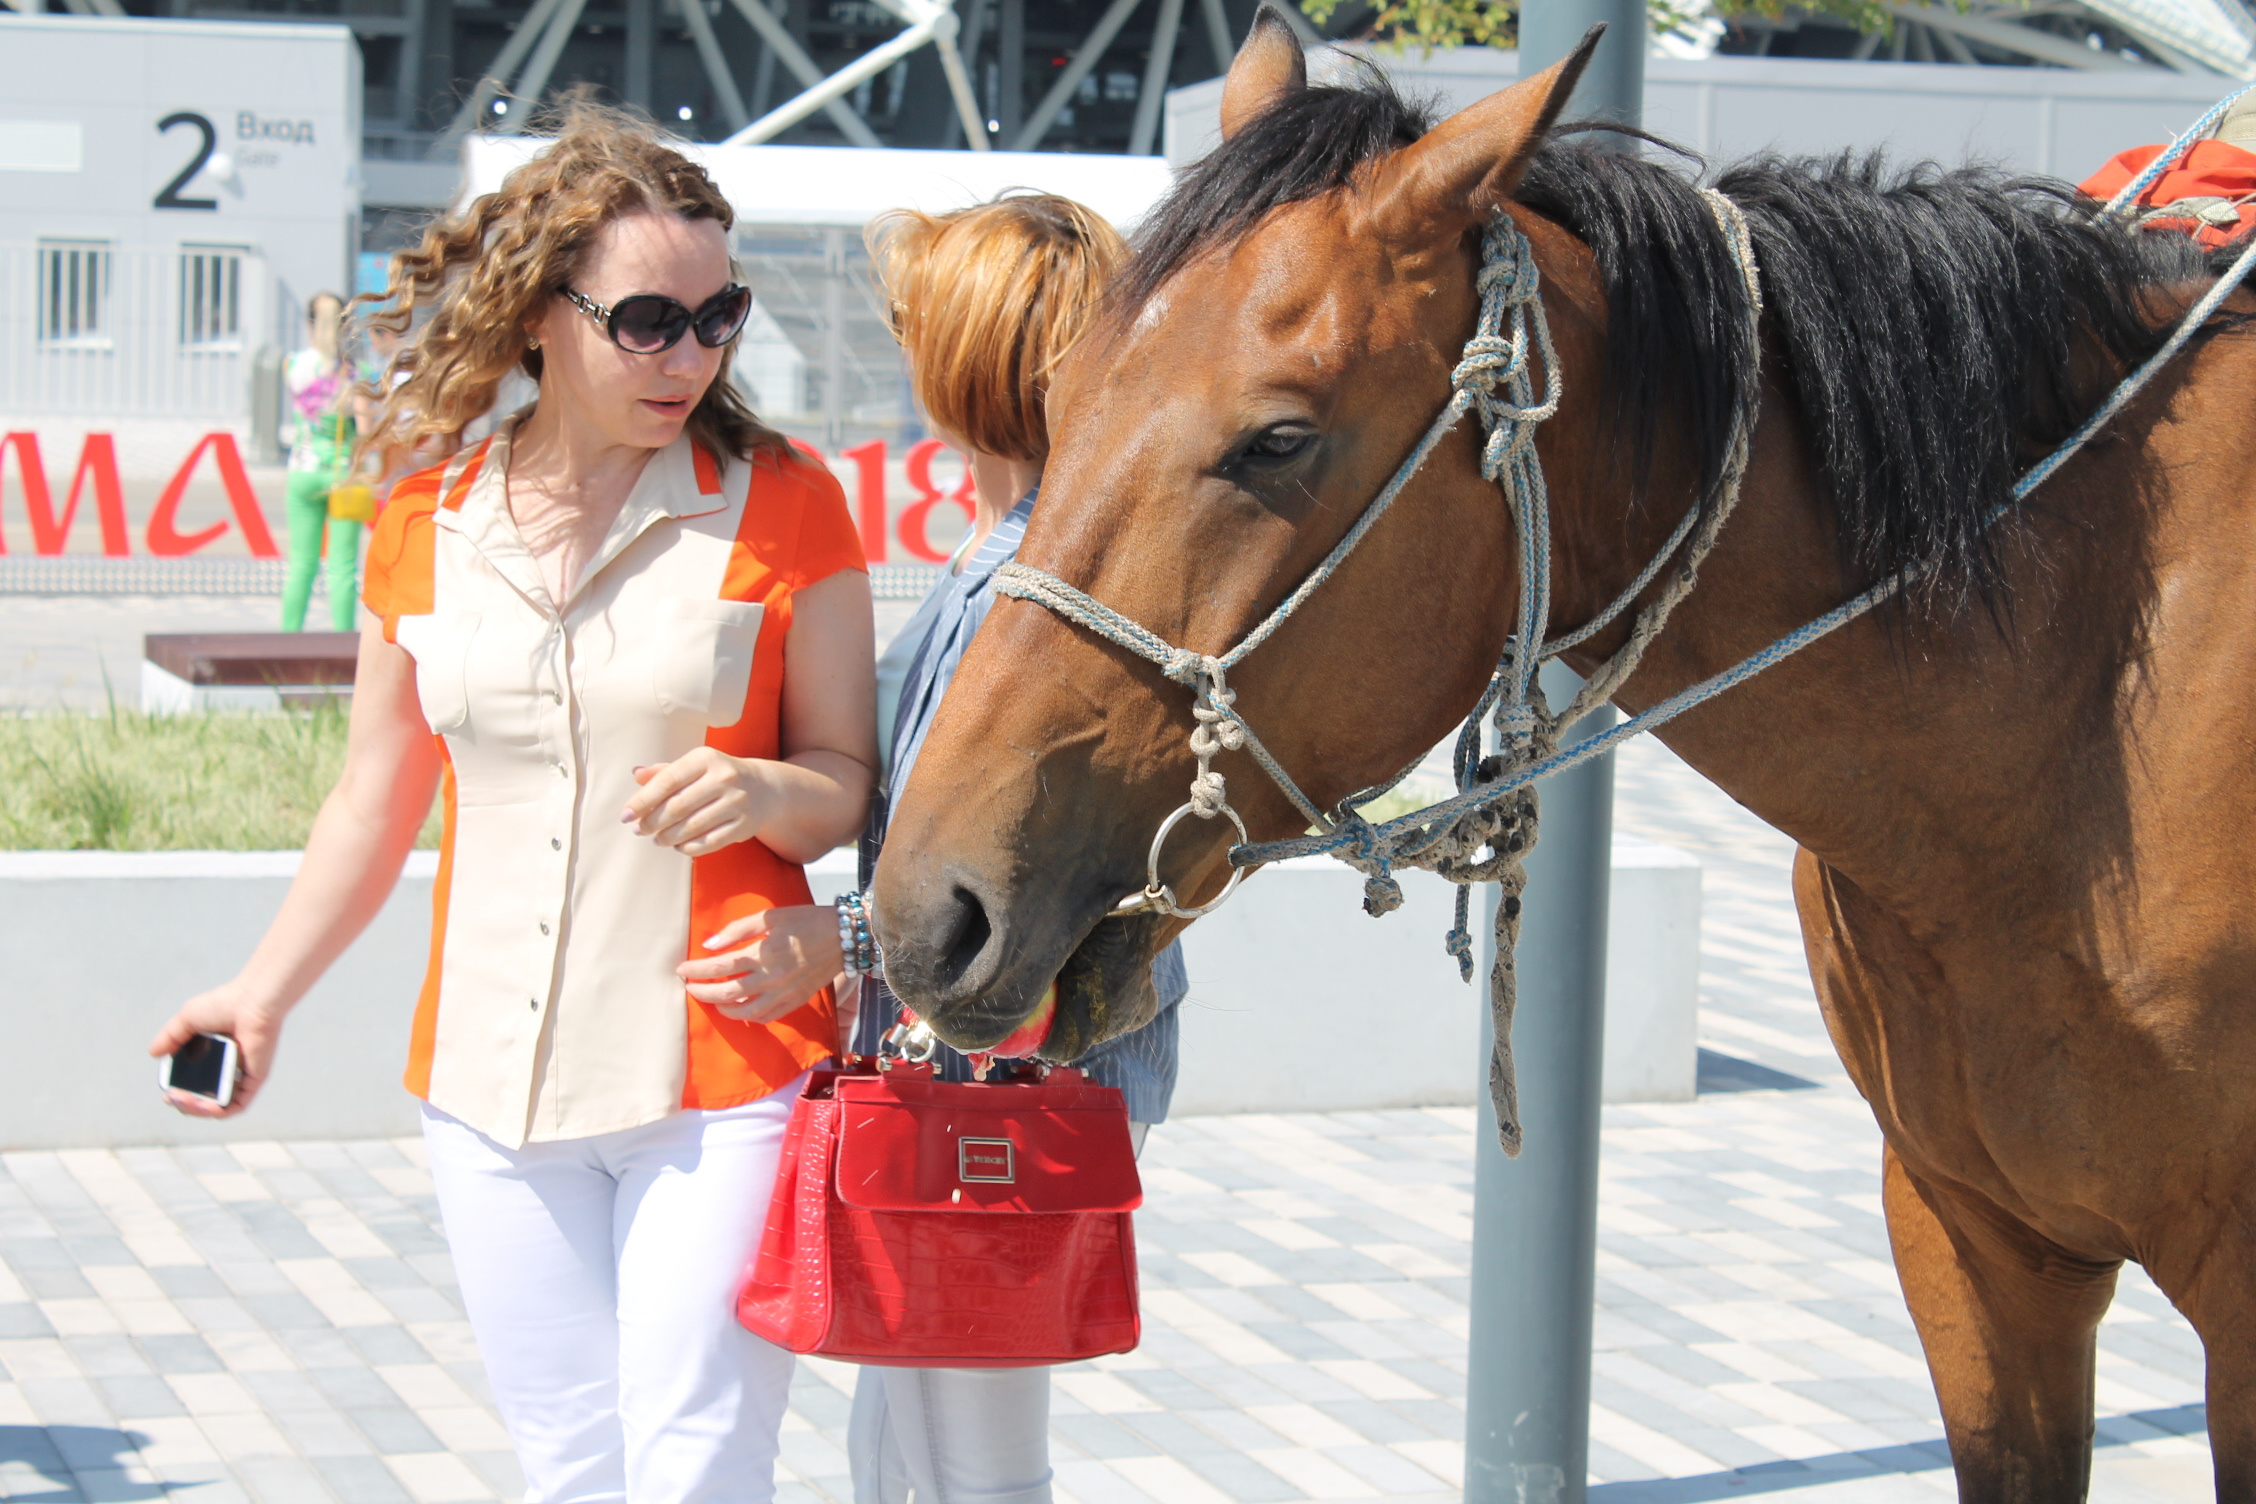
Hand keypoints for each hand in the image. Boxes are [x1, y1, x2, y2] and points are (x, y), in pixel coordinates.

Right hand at [147, 981, 283, 1118]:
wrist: (251, 1001)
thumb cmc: (224, 1005)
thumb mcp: (188, 1019)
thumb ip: (171, 1037)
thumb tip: (154, 1053)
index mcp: (212, 1055)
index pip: (193, 1083)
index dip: (179, 1093)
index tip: (168, 1093)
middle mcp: (226, 1068)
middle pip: (203, 1098)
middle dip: (185, 1104)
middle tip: (173, 1097)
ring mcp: (240, 1075)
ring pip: (219, 1106)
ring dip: (198, 1111)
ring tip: (184, 1101)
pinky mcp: (254, 1079)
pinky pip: (238, 1104)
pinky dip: (220, 1111)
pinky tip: (206, 1106)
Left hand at [624, 747, 774, 855]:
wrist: (764, 788)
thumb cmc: (717, 776)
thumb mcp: (694, 766)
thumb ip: (665, 771)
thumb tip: (636, 774)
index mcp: (706, 758)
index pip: (667, 781)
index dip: (642, 801)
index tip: (625, 816)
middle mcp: (724, 778)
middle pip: (678, 806)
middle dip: (653, 822)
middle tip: (639, 830)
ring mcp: (738, 802)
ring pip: (693, 827)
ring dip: (668, 837)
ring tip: (657, 840)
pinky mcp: (745, 825)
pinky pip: (710, 842)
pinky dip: (689, 847)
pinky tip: (678, 846)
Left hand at [679, 904, 843, 1022]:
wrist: (844, 936)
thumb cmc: (805, 920)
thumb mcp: (770, 916)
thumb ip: (737, 930)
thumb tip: (708, 946)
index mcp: (763, 953)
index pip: (720, 967)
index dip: (696, 970)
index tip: (681, 969)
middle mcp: (772, 977)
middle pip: (727, 993)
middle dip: (702, 992)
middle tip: (689, 987)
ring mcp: (785, 993)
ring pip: (745, 1012)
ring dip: (722, 1009)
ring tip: (712, 1000)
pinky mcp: (796, 1001)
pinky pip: (766, 1017)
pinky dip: (748, 1016)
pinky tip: (740, 1009)